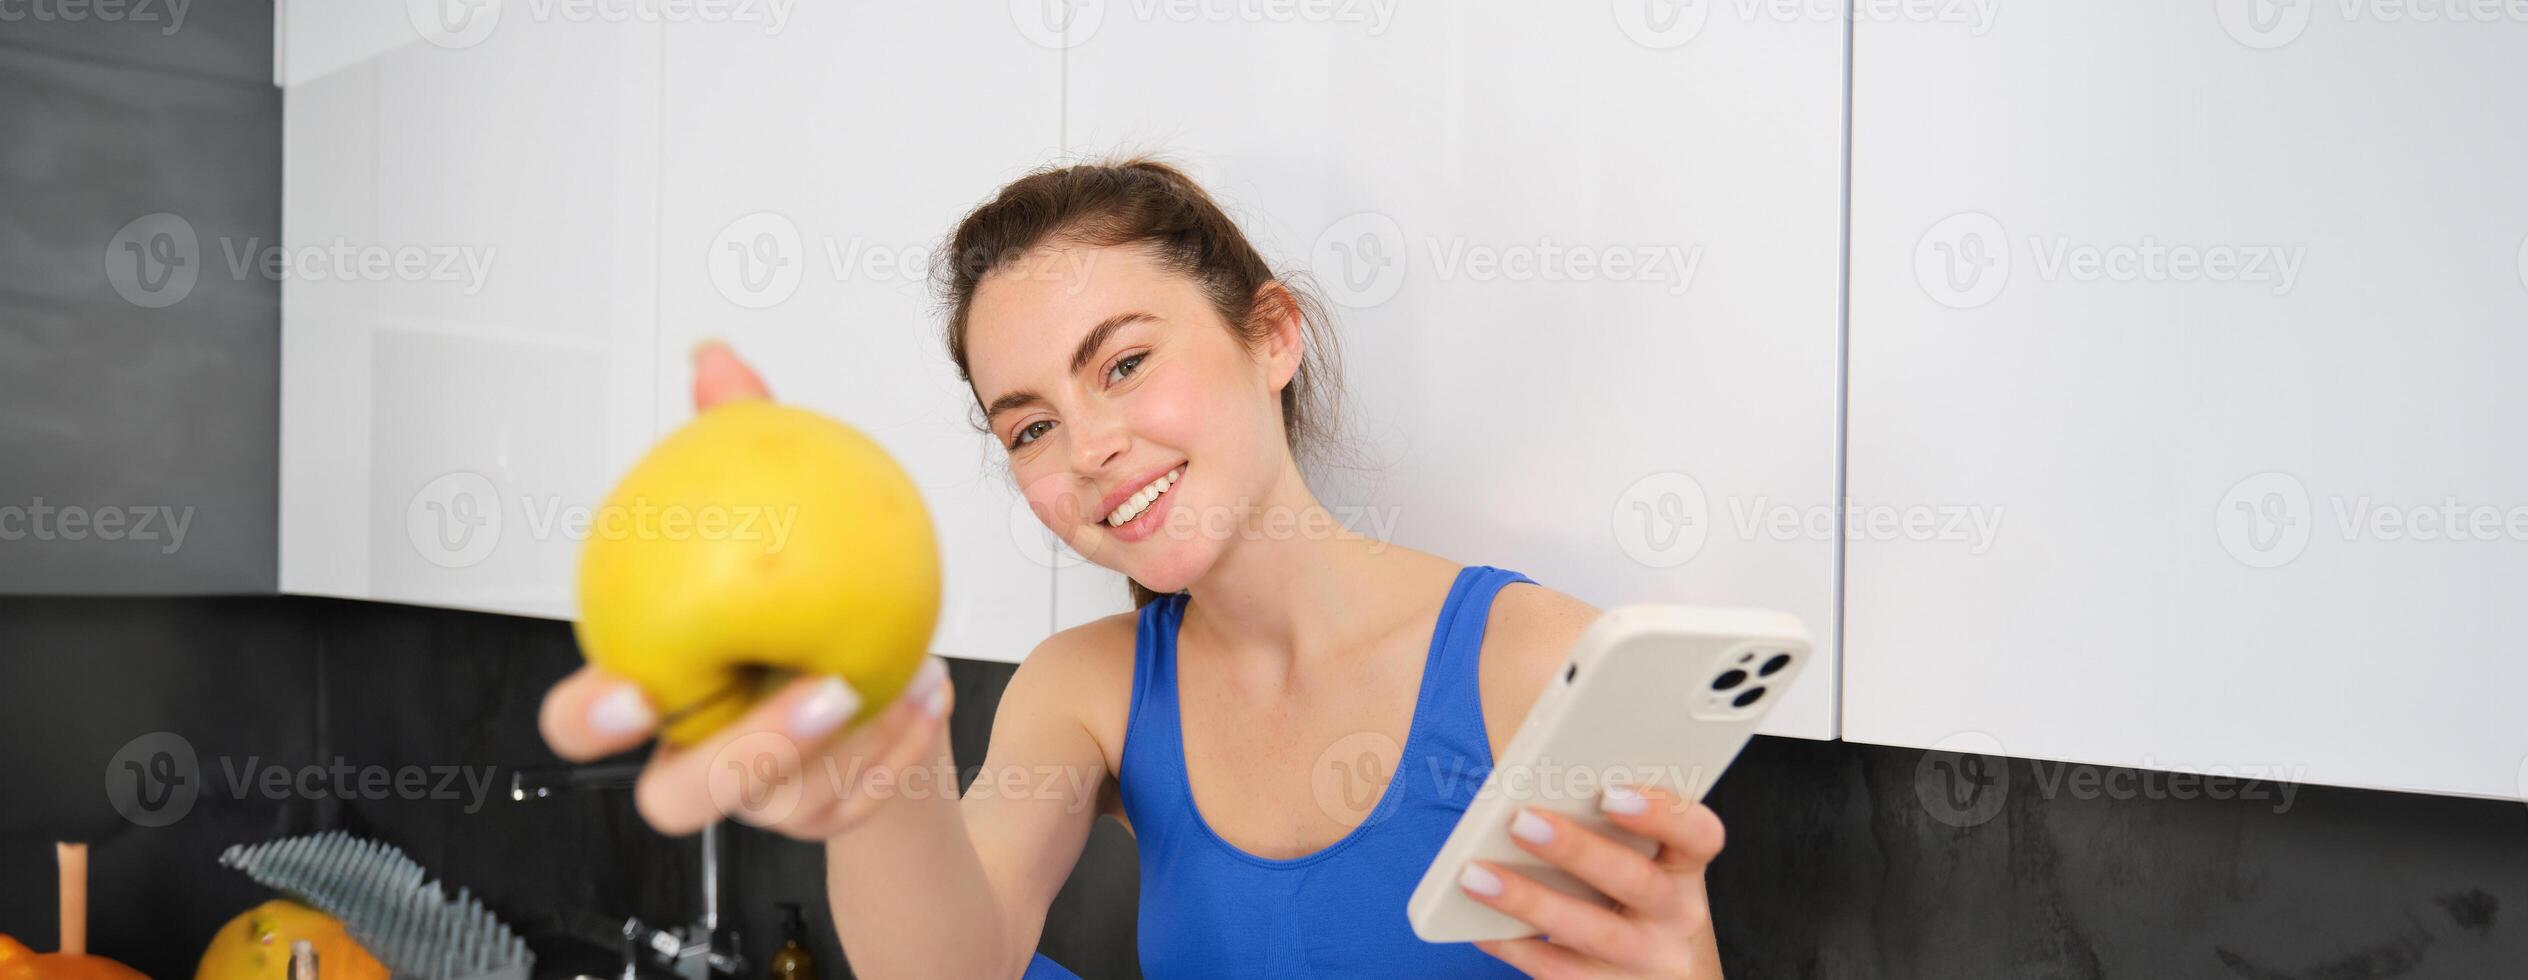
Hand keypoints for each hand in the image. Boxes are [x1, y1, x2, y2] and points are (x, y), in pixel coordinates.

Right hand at [535, 339, 957, 840]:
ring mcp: (765, 803)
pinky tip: (932, 684)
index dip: (590, 718)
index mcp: (656, 692)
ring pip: (790, 803)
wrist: (877, 688)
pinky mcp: (830, 816)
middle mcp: (698, 760)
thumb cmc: (800, 598)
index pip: (583, 724)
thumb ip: (738, 444)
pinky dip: (901, 740)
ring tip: (895, 676)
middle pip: (677, 800)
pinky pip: (862, 794)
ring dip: (848, 744)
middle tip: (816, 694)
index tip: (628, 689)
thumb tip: (716, 357)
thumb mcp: (773, 521)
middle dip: (742, 758)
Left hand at [1462, 784, 1727, 977]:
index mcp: (1685, 866)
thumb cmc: (1624, 894)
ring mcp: (1648, 961)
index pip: (1698, 834)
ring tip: (1475, 875)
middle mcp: (1678, 916)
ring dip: (1530, 901)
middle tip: (1519, 822)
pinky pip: (1561, 972)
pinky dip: (1516, 946)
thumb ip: (1597, 823)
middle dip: (1575, 850)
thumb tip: (1529, 786)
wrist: (1653, 973)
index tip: (1610, 792)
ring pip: (1593, 931)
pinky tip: (1480, 926)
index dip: (1661, 811)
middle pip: (1636, 881)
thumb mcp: (1633, 861)